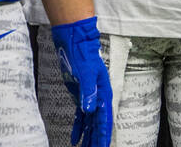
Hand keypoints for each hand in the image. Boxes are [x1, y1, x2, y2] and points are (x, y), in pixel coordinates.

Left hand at [52, 17, 112, 146]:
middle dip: (97, 139)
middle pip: (99, 123)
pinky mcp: (80, 96)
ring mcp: (89, 97)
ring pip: (90, 122)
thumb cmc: (82, 55)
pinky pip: (80, 116)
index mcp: (103, 92)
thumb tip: (89, 110)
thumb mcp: (85, 73)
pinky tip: (75, 137)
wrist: (76, 43)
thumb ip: (88, 92)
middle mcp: (99, 97)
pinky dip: (78, 127)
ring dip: (88, 136)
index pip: (104, 118)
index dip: (103, 134)